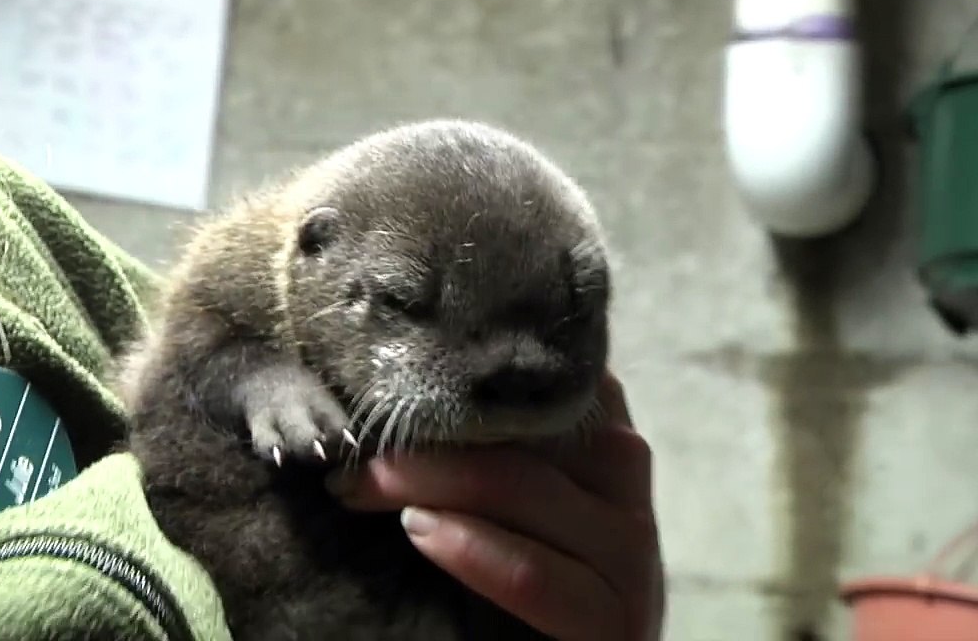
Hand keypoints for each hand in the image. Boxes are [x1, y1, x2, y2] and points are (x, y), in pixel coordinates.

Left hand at [326, 374, 663, 639]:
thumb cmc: (520, 563)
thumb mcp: (504, 485)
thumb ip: (478, 434)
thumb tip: (379, 385)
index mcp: (596, 423)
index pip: (533, 371)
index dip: (457, 363)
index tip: (382, 365)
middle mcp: (623, 468)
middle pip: (518, 422)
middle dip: (424, 426)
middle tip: (348, 440)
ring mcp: (629, 546)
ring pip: (520, 486)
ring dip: (428, 480)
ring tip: (356, 485)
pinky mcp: (615, 620)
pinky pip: (534, 574)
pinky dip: (472, 550)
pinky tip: (418, 531)